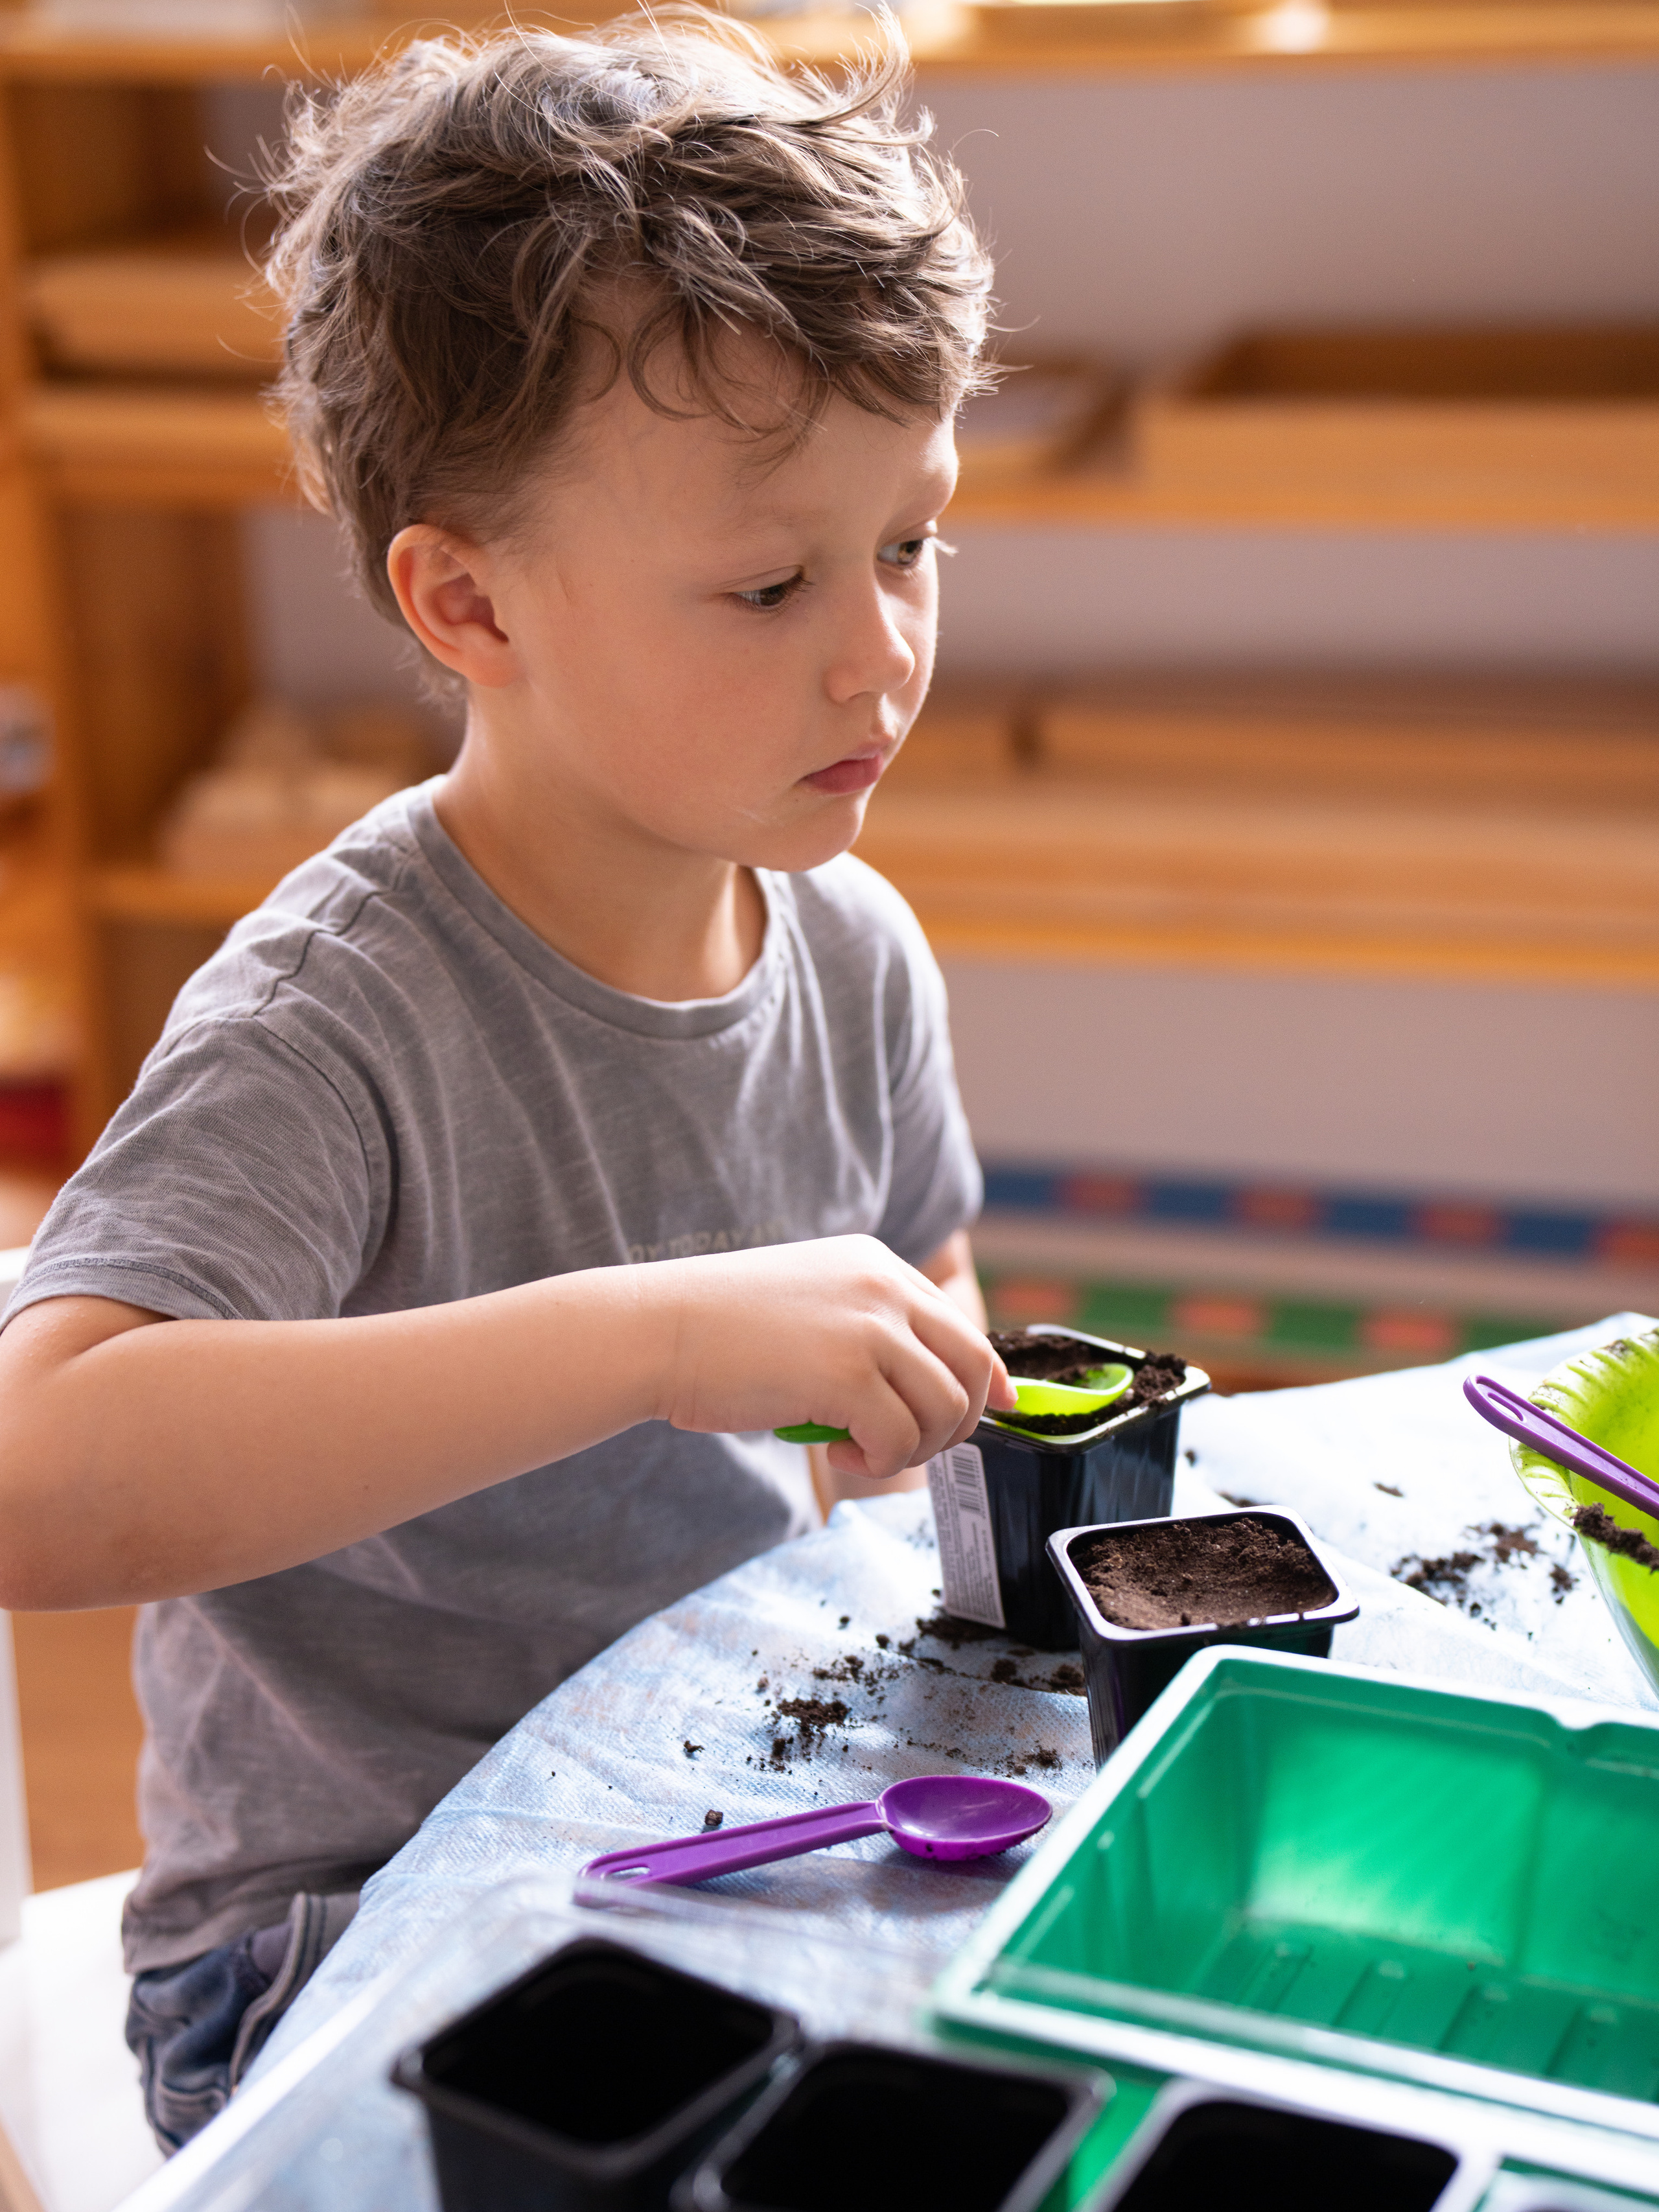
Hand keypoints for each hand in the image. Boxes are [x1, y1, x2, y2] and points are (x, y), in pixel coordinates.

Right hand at [649, 1234, 1015, 1480]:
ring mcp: (870, 1329)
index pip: (962, 1327)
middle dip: (959, 1421)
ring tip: (859, 1446)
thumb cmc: (717, 1330)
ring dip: (913, 1446)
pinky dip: (880, 1460)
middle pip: (974, 1367)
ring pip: (947, 1409)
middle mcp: (885, 1289)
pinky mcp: (847, 1374)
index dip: (988, 1378)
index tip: (996, 1408)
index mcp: (876, 1266)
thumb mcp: (810, 1307)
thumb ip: (866, 1331)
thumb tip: (920, 1390)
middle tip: (908, 1444)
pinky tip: (837, 1450)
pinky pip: (902, 1438)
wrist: (655, 1330)